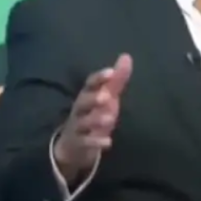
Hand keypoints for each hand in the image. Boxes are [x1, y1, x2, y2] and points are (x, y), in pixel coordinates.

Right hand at [53, 53, 132, 181]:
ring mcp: (78, 126)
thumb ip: (116, 79)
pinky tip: (108, 142)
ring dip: (96, 120)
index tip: (111, 72)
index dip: (99, 78)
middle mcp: (80, 109)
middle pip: (82, 101)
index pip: (90, 83)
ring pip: (83, 122)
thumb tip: (126, 56)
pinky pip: (86, 142)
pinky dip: (96, 142)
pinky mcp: (79, 143)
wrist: (73, 145)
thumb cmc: (93, 114)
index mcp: (87, 95)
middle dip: (93, 98)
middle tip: (106, 96)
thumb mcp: (106, 96)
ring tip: (110, 119)